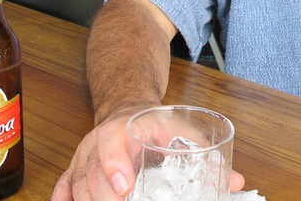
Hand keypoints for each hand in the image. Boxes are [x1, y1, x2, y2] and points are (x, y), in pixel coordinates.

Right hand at [51, 107, 246, 199]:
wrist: (126, 108)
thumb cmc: (153, 123)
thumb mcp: (178, 129)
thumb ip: (204, 154)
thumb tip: (237, 182)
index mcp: (122, 128)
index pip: (111, 143)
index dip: (113, 165)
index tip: (123, 186)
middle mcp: (96, 143)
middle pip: (91, 173)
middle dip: (102, 197)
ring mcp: (82, 158)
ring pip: (76, 184)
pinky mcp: (75, 171)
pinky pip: (63, 189)